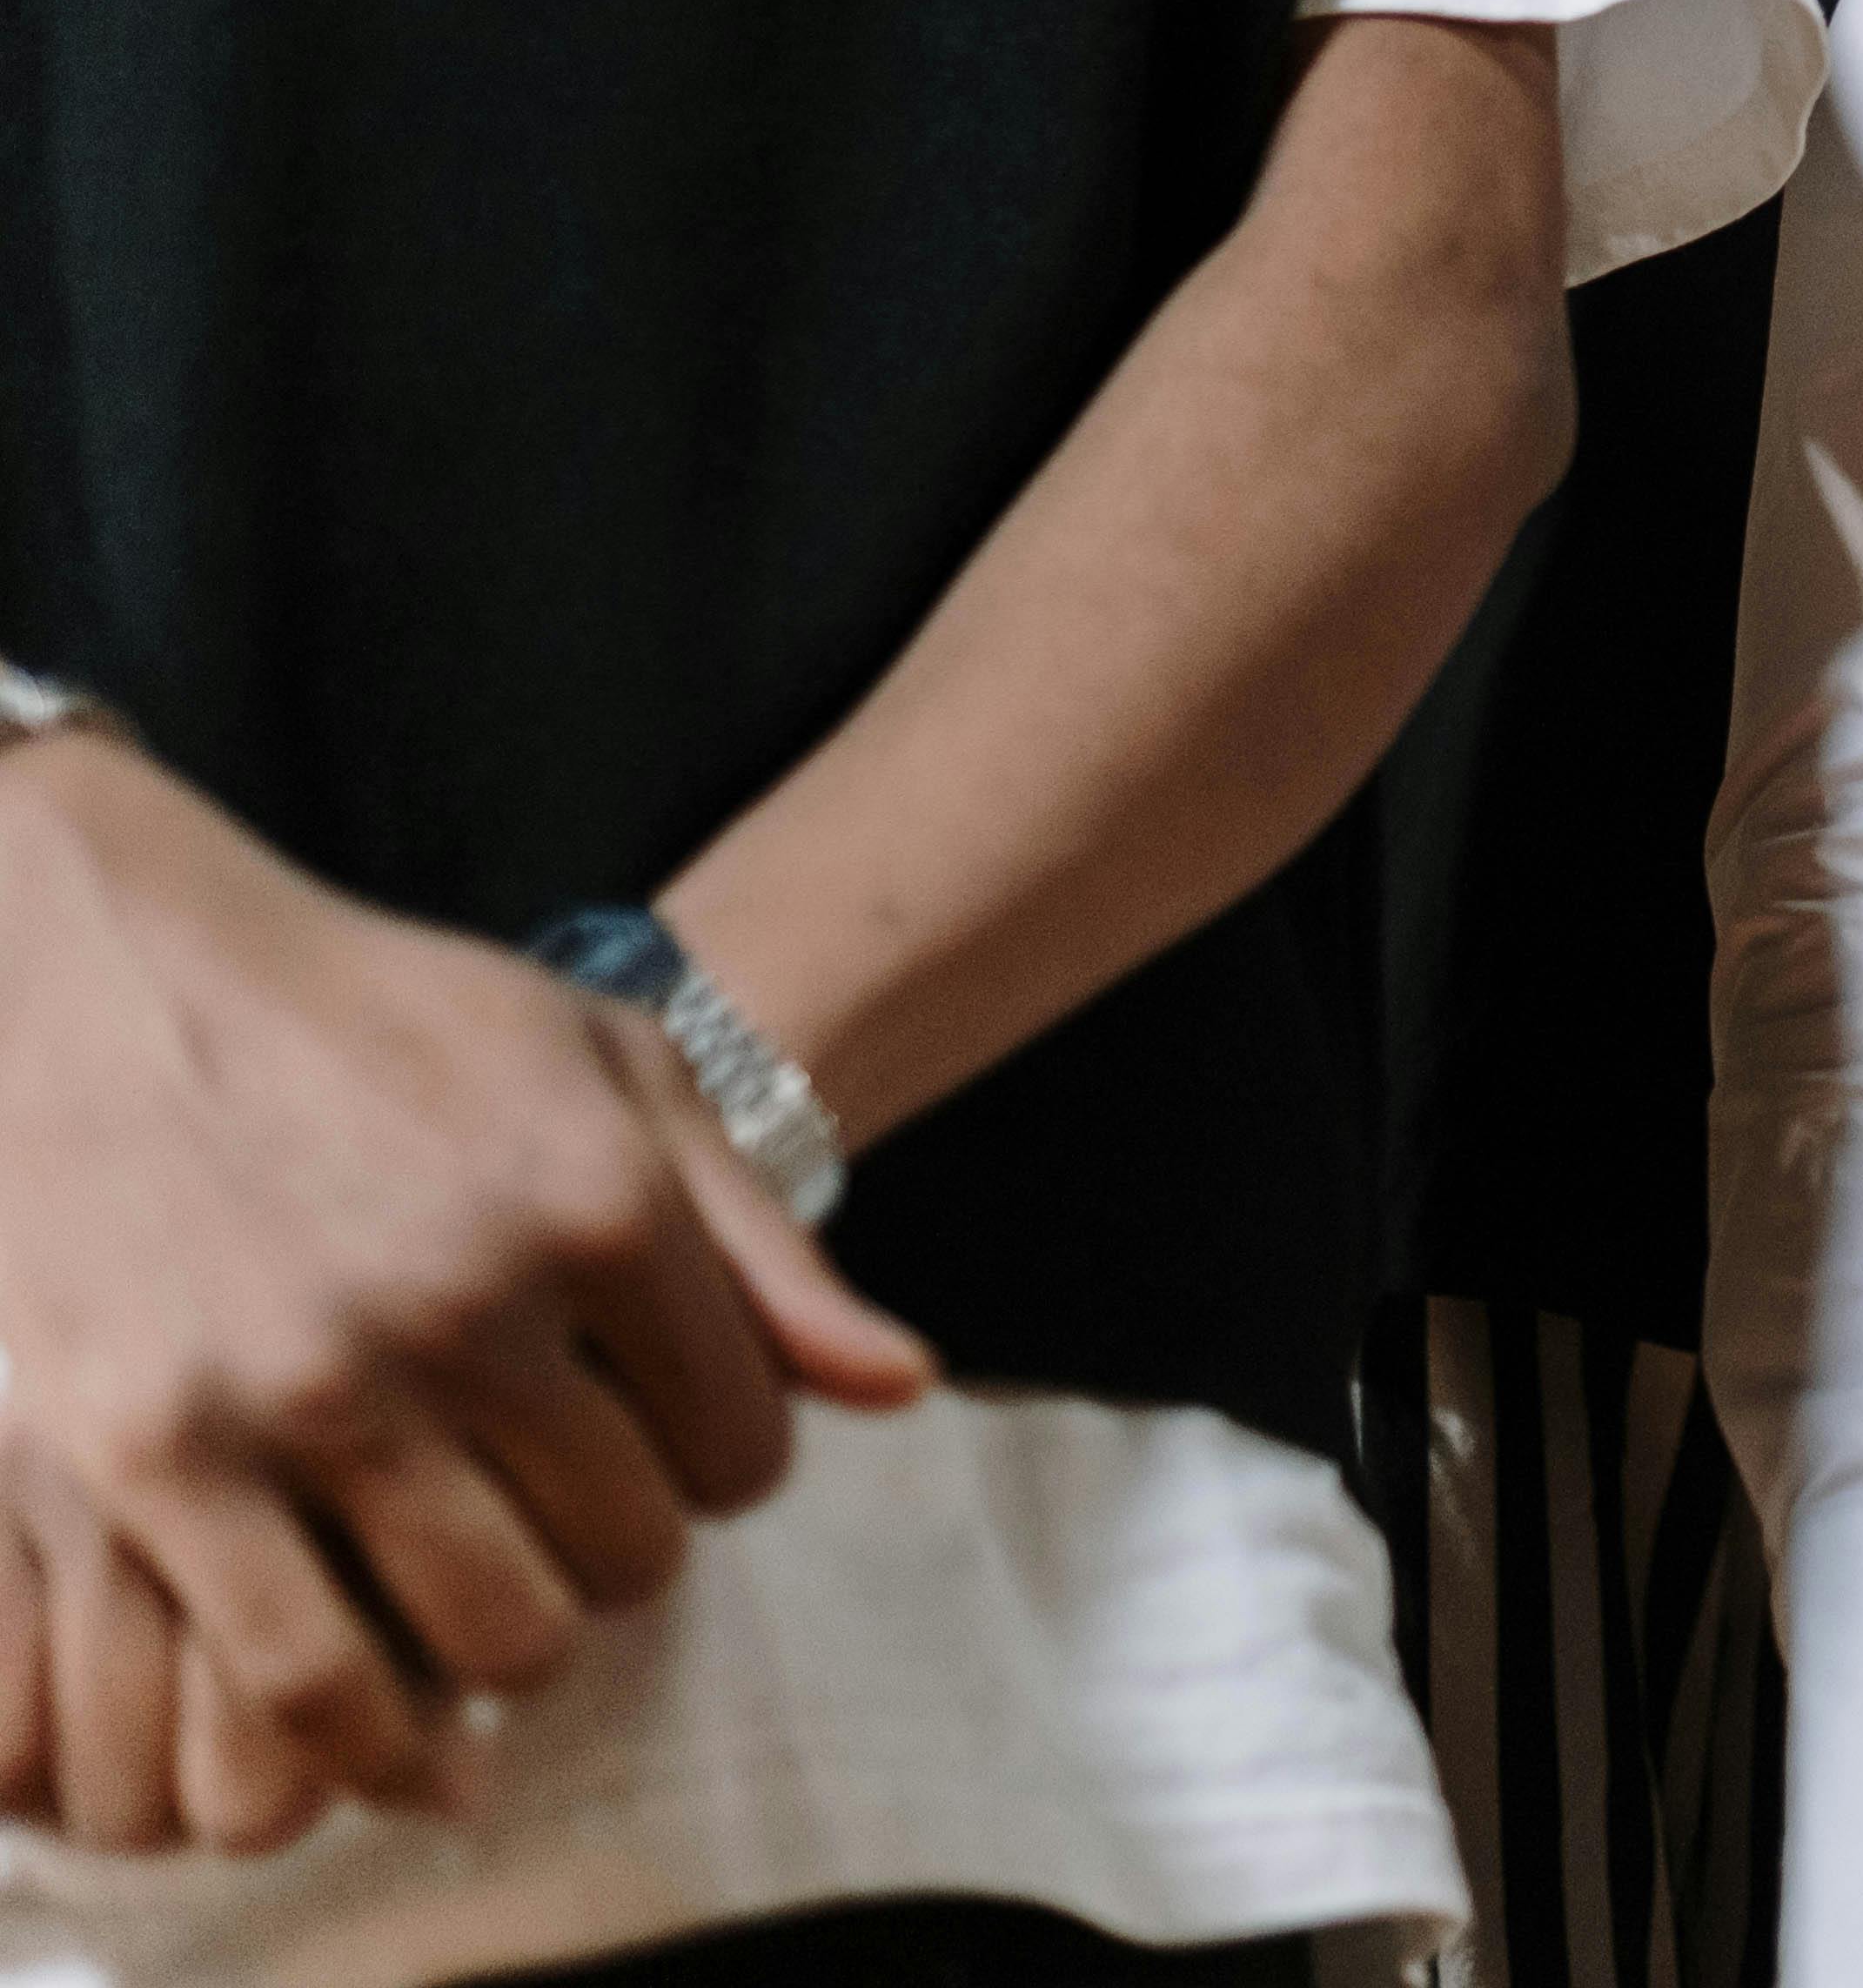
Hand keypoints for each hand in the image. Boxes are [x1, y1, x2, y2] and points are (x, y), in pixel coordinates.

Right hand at [0, 727, 933, 1839]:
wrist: (101, 978)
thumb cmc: (380, 1022)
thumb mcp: (606, 1069)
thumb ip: (760, 1242)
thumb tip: (902, 1387)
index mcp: (598, 1200)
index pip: (743, 1450)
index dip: (715, 1469)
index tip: (656, 1446)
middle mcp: (470, 1299)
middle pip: (627, 1556)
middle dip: (613, 1559)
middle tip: (554, 1520)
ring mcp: (308, 1387)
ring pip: (492, 1639)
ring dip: (505, 1651)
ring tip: (476, 1599)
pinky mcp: (156, 1460)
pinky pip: (312, 1682)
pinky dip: (371, 1742)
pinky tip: (386, 1727)